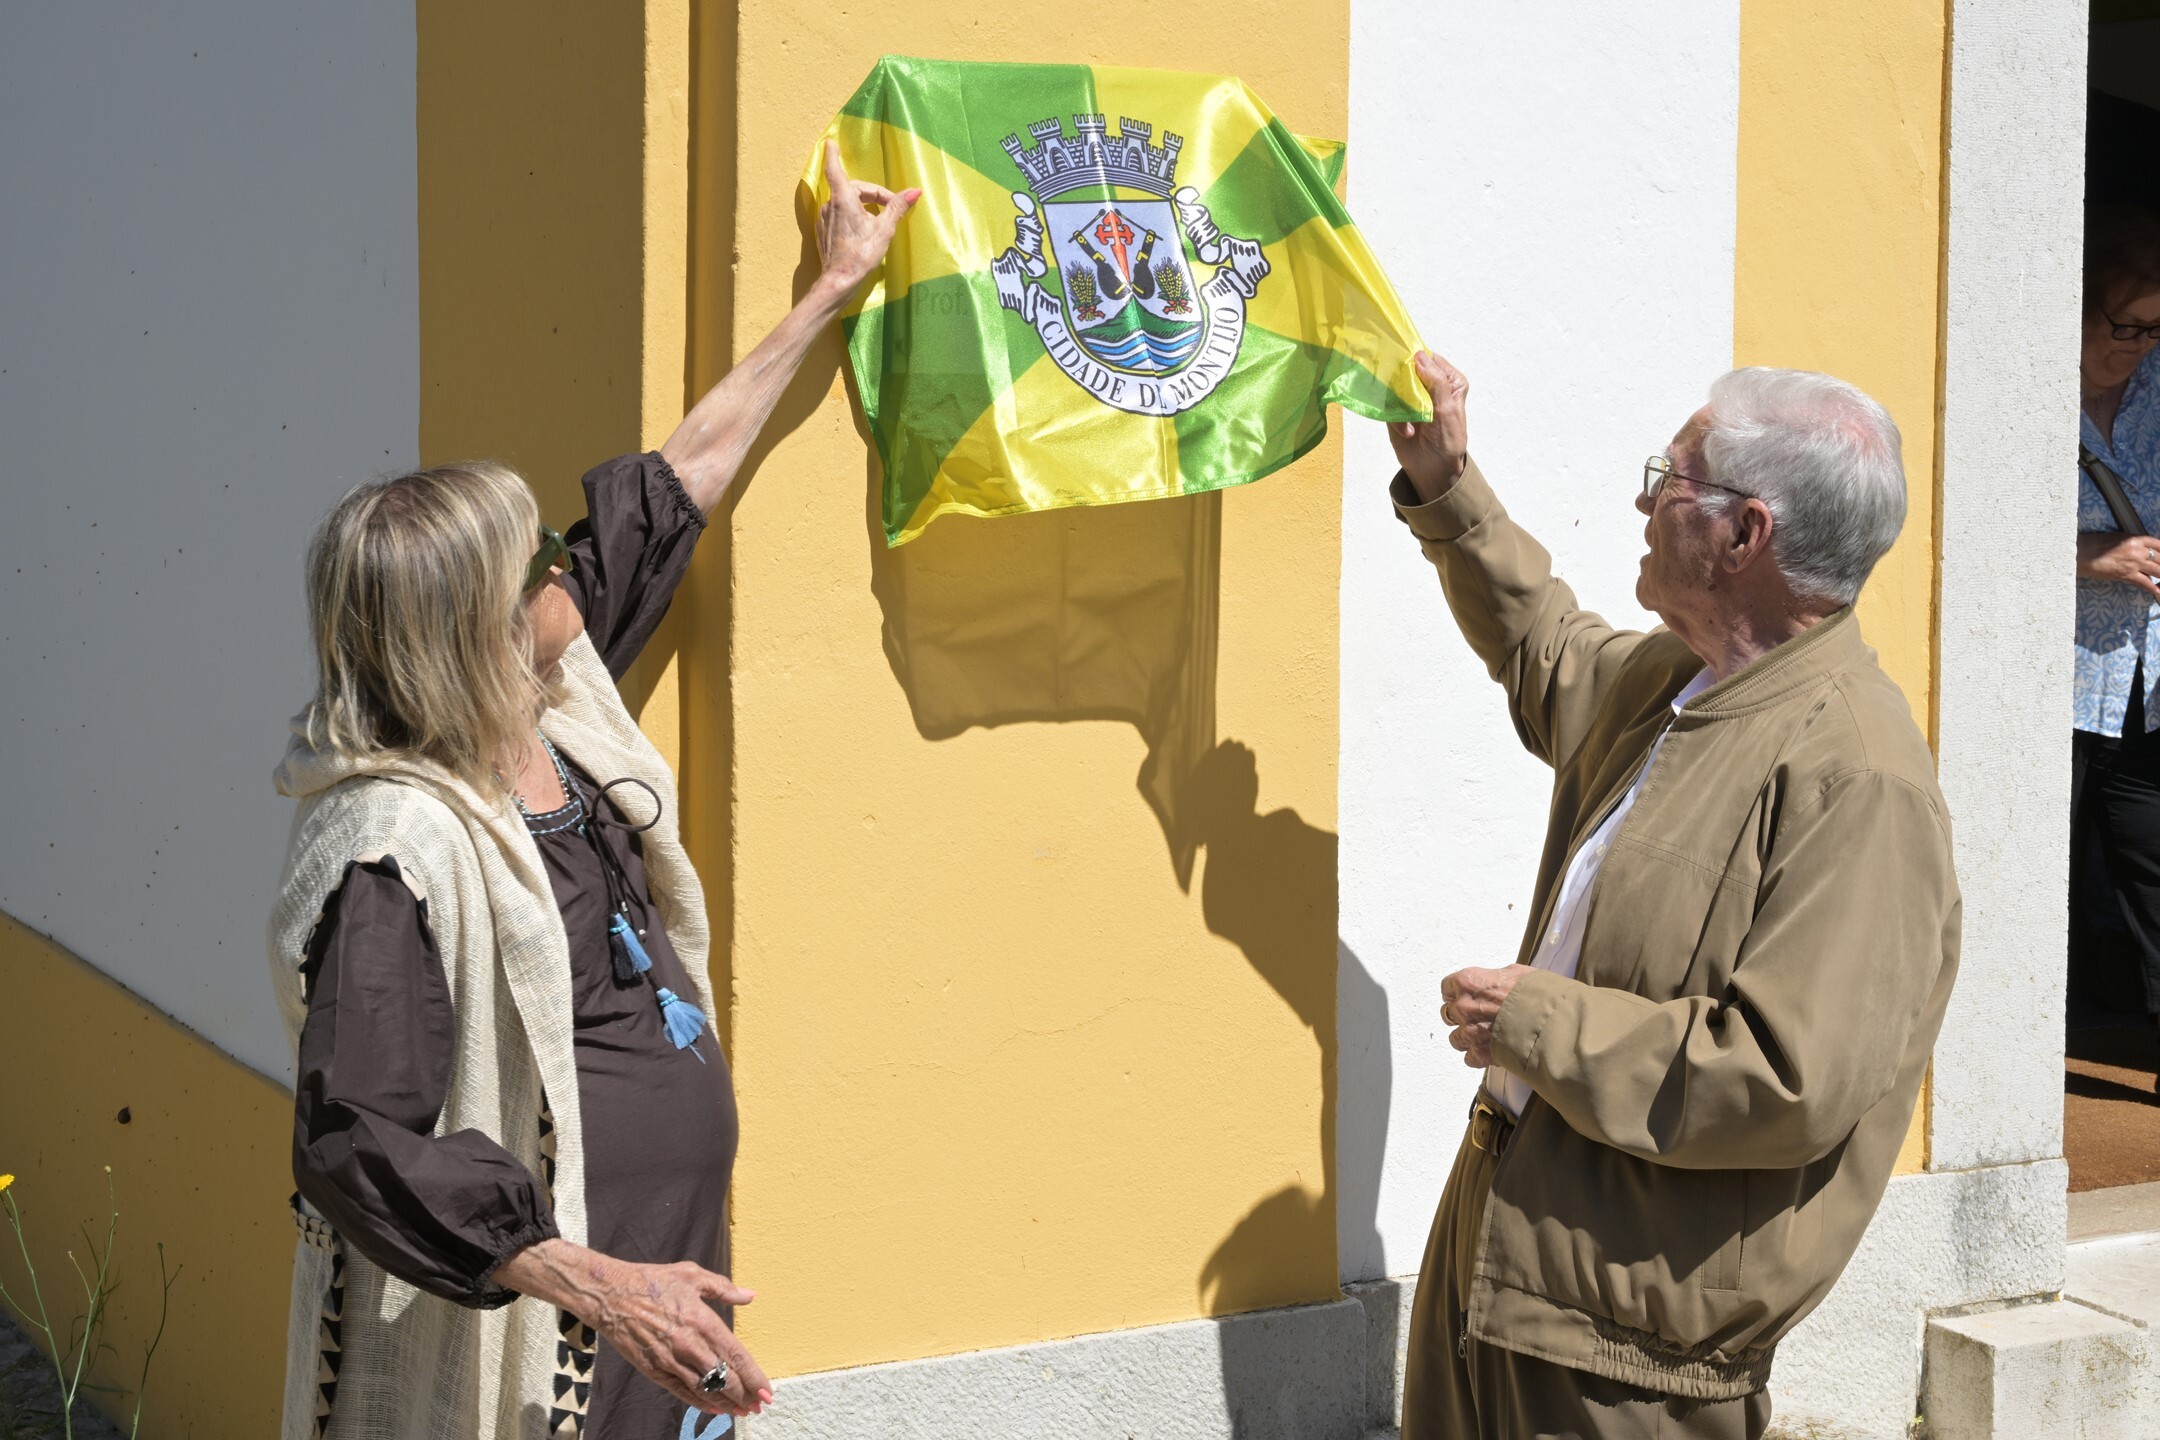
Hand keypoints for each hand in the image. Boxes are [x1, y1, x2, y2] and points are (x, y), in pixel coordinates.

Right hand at [590, 1260, 771, 1416]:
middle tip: (758, 1406)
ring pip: (705, 1390)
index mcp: (703, 1321)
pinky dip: (700, 1403)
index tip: (768, 1392)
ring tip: (741, 1411)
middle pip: (725, 1379)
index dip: (755, 1378)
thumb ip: (723, 1288)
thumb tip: (750, 1295)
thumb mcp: (692, 1275)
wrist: (612, 1295)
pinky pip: (682, 1392)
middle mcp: (690, 1345)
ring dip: (726, 1404)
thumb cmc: (653, 1281)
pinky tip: (713, 1408)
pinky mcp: (654, 1370)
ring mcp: (671, 1361)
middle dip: (745, 1397)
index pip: (737, 1357)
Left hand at [815, 139, 920, 299]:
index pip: (835, 169)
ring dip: (862, 206)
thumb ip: (897, 207)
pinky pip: (838, 216)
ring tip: (878, 221)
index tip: (830, 142)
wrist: (839, 281)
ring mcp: (824, 219)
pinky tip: (863, 231)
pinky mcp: (823, 232)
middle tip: (890, 207)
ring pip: (844, 203)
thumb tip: (915, 191)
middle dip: (871, 194)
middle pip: (851, 189)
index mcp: (843, 199)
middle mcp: (830, 205)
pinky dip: (852, 216)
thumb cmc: (862, 254)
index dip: (833, 155)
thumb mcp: (884, 229)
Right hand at [1387, 350, 1469, 503]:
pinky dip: (1394, 419)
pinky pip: (1387, 404)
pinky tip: (1406, 432)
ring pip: (1394, 387)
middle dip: (1403, 387)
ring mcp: (1412, 396)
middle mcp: (1430, 384)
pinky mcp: (1396, 409)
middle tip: (1407, 403)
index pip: (1429, 359)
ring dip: (1399, 408)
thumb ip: (1435, 382)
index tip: (1406, 372)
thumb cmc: (1447, 440)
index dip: (1416, 361)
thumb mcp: (1446, 409)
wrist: (1432, 470)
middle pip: (1408, 370)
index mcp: (1449, 380)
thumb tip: (1419, 356)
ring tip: (1411, 427)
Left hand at [1440, 964, 1531, 1067]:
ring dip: (1467, 1038)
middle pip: (1448, 1013)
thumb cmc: (1536, 993)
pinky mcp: (1479, 1053)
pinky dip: (1478, 1056)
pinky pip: (1468, 1058)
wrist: (1550, 1021)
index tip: (1466, 997)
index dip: (1457, 993)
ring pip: (1455, 1039)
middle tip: (1479, 1017)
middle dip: (1462, 1016)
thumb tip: (1494, 984)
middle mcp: (1463, 1006)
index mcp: (1468, 982)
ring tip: (1485, 1037)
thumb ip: (1495, 979)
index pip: (1446, 988)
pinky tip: (1491, 1051)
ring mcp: (1469, 1032)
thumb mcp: (1515, 974)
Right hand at [2078, 531, 2159, 600]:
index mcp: (2136, 539)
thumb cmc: (2097, 544)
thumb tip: (2142, 550)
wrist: (2084, 554)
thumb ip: (2133, 543)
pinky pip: (2145, 582)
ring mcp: (2134, 564)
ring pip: (2157, 571)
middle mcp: (2139, 551)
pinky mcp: (2127, 575)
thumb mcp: (2119, 538)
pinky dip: (2153, 588)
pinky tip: (2158, 591)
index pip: (2158, 544)